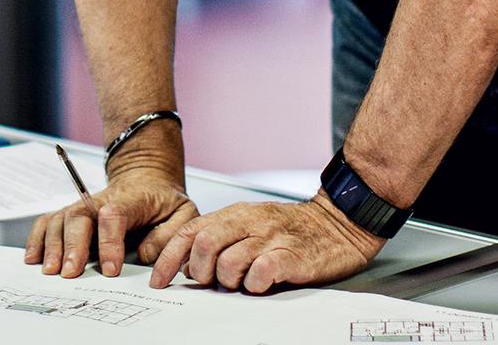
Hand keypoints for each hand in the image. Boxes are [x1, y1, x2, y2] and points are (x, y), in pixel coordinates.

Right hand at [24, 170, 197, 278]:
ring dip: (52, 244)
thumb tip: (144, 255)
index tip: (110, 269)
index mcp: (131, 199)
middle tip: (70, 272)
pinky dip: (37, 237)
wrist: (147, 180)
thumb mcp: (183, 214)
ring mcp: (83, 206)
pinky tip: (33, 258)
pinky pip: (48, 221)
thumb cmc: (163, 202)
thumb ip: (170, 235)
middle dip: (72, 244)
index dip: (109, 241)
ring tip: (51, 270)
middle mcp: (101, 200)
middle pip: (79, 215)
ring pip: (60, 218)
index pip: (114, 215)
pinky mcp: (72, 213)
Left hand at [148, 194, 385, 292]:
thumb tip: (187, 266)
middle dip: (200, 270)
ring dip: (228, 279)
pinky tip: (261, 283)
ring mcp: (272, 238)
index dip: (169, 258)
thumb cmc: (291, 229)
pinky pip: (263, 271)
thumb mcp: (250, 226)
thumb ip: (219, 241)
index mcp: (235, 214)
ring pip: (229, 260)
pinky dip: (255, 283)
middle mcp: (250, 222)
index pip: (190, 232)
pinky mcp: (293, 255)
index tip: (159, 281)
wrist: (338, 223)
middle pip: (205, 244)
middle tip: (210, 282)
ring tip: (242, 282)